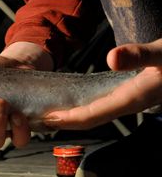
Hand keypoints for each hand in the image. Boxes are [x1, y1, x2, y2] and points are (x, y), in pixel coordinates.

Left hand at [43, 39, 161, 129]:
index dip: (68, 119)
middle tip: (37, 120)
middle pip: (91, 118)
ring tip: (50, 113)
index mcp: (133, 97)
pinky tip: (75, 102)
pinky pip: (103, 105)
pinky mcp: (132, 95)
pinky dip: (85, 106)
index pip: (94, 114)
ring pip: (97, 113)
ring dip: (73, 116)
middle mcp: (130, 103)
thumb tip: (111, 58)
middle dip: (65, 121)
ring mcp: (131, 101)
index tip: (46, 119)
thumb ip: (139, 55)